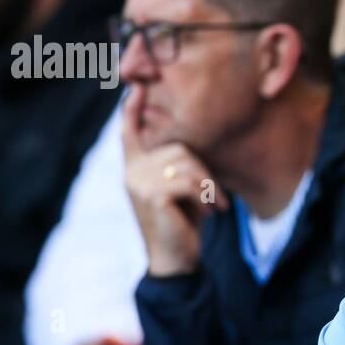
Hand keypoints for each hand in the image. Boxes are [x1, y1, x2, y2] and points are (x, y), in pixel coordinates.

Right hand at [122, 84, 227, 276]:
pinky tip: (208, 213)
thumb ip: (177, 166)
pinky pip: (188, 181)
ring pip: (186, 163)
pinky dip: (205, 196)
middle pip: (179, 148)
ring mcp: (138, 182)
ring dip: (208, 186)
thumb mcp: (180, 190)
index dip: (132, 109)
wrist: (176, 259)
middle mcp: (131, 172)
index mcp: (135, 168)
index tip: (136, 85)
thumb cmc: (183, 223)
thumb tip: (189, 146)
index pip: (129, 132)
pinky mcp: (151, 194)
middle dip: (204, 172)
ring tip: (213, 207)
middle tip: (215, 199)